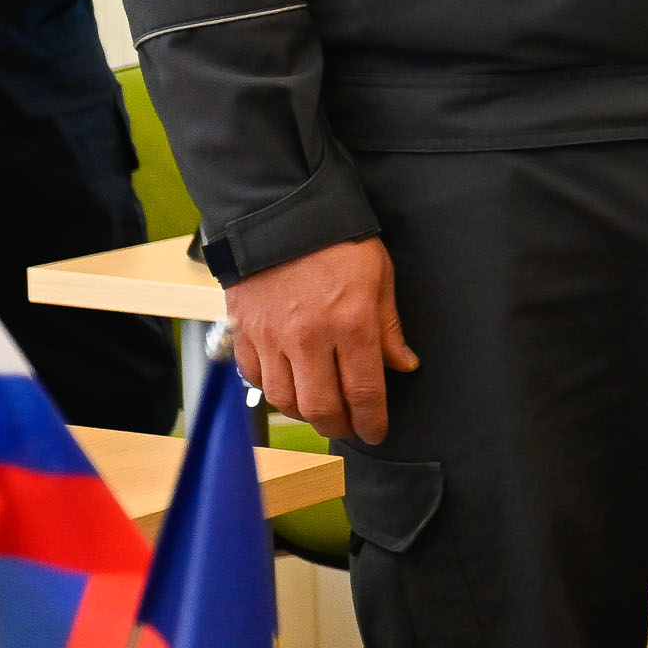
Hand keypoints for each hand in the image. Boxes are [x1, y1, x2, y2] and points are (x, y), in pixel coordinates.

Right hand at [226, 237, 415, 444]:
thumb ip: (389, 329)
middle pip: (320, 407)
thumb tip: (403, 366)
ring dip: (304, 413)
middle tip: (349, 428)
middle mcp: (309, 338)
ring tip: (321, 410)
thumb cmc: (338, 244)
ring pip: (284, 400)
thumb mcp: (380, 278)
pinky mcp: (243, 333)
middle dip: (338, 426)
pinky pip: (254, 378)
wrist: (281, 216)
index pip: (364, 392)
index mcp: (350, 324)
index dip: (372, 420)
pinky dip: (271, 390)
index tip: (377, 431)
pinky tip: (288, 386)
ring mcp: (271, 338)